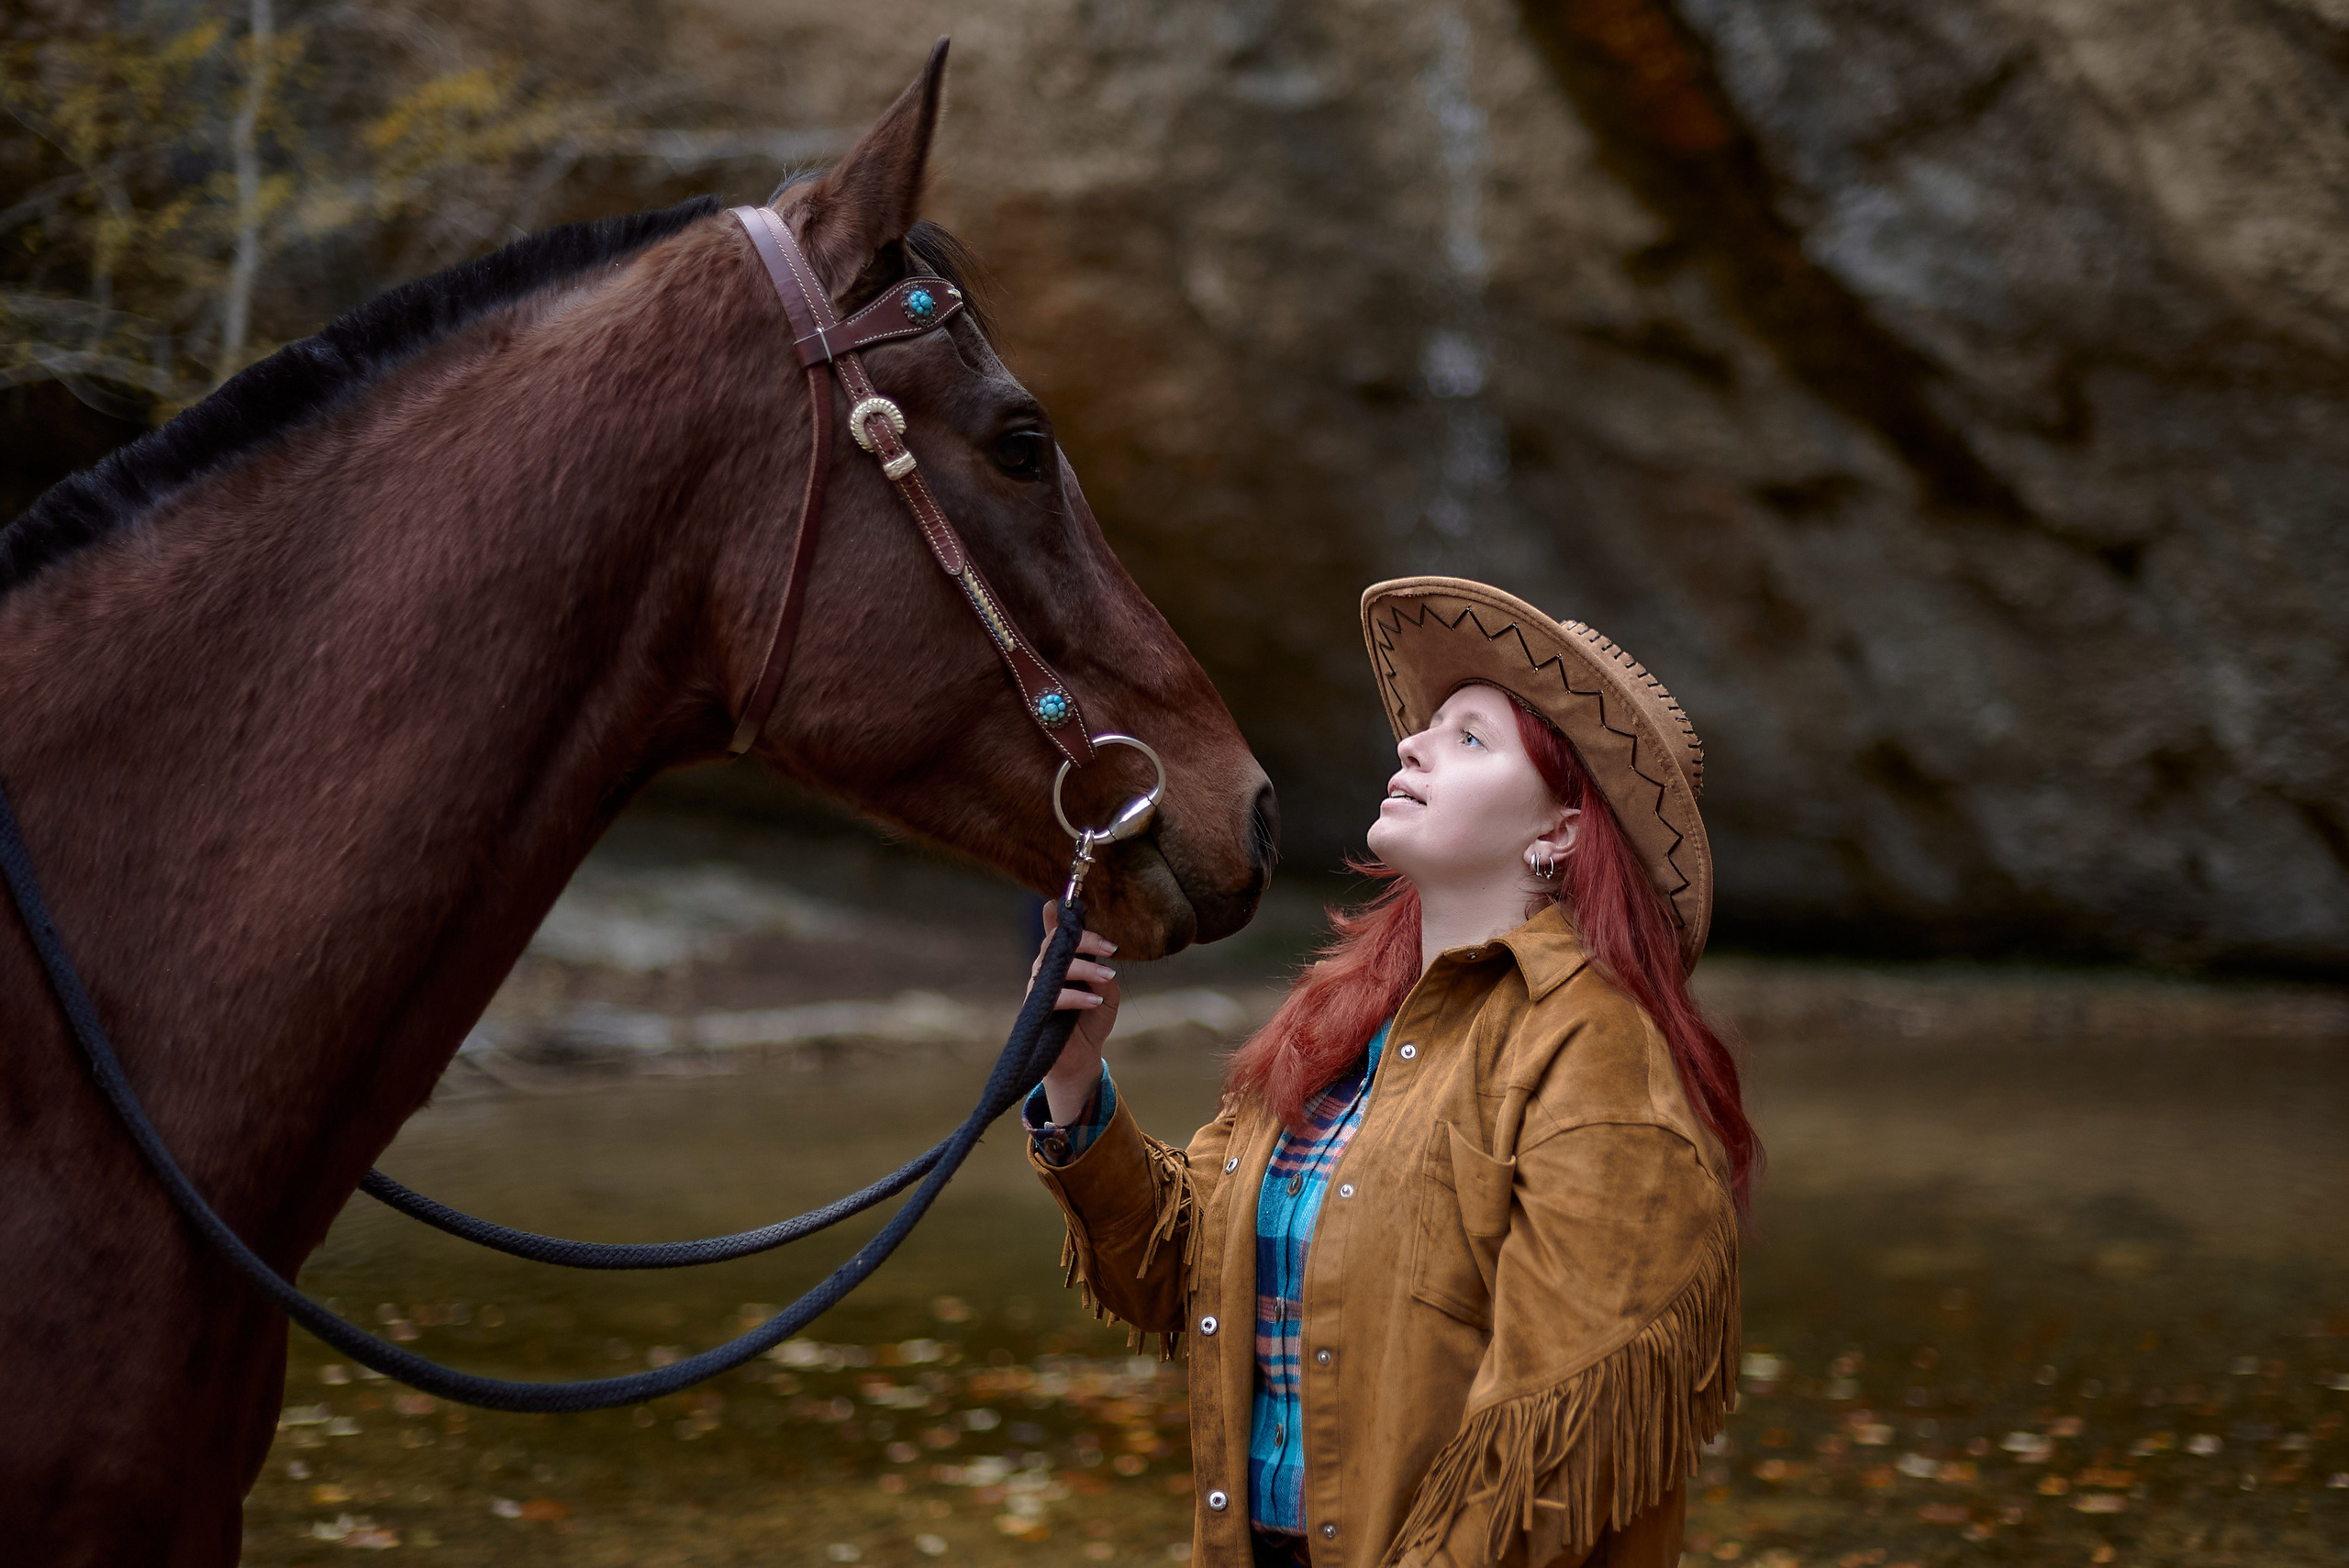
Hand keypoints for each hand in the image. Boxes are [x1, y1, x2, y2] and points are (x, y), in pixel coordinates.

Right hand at [1028, 900, 1118, 1124]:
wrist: (1081, 1056)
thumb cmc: (1092, 1020)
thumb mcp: (1108, 995)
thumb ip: (1104, 977)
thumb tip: (1102, 966)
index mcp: (1063, 961)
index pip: (1059, 933)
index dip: (1062, 916)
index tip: (1079, 908)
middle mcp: (1047, 969)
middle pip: (1056, 942)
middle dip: (1085, 940)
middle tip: (1110, 948)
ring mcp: (1039, 988)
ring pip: (1054, 966)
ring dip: (1084, 968)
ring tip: (1108, 976)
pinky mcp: (1036, 1010)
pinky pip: (1053, 997)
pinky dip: (1076, 997)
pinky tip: (1094, 1000)